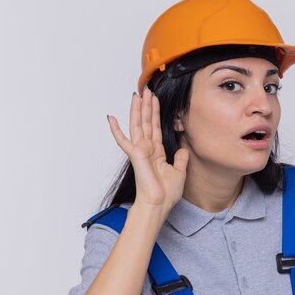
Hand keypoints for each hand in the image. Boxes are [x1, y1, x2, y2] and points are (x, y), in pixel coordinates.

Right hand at [107, 88, 188, 209]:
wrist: (159, 204)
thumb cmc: (167, 194)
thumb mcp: (179, 172)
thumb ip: (181, 159)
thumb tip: (184, 149)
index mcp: (157, 152)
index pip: (155, 127)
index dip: (155, 113)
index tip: (155, 99)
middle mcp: (147, 149)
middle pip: (146, 122)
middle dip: (147, 105)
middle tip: (147, 90)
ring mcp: (140, 151)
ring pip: (137, 125)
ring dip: (137, 109)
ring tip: (137, 94)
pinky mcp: (135, 154)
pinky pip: (123, 140)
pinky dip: (116, 129)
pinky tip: (111, 117)